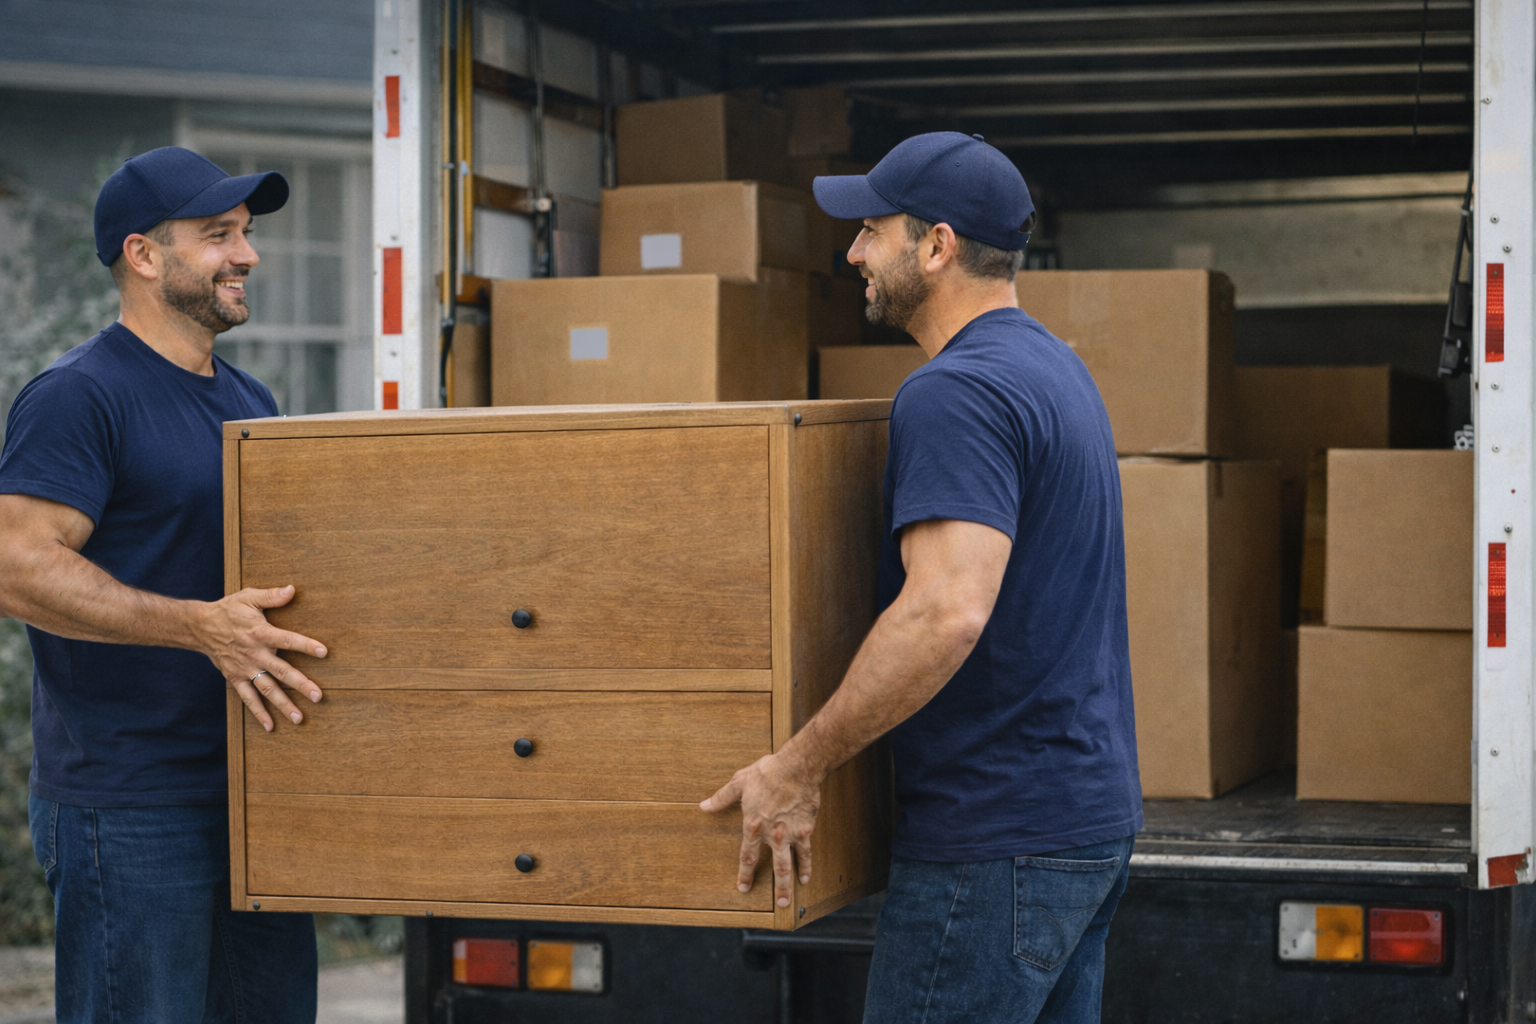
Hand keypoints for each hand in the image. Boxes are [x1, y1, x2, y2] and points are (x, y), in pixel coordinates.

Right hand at [199, 585, 326, 731]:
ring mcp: (245, 669)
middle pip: (281, 671)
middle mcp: (254, 654)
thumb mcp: (249, 597)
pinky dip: (258, 713)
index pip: (287, 639)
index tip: (324, 652)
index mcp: (260, 633)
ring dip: (283, 704)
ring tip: (299, 718)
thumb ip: (271, 596)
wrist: (199, 626)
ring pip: (267, 689)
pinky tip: (271, 726)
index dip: (305, 645)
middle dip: (300, 684)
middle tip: (318, 696)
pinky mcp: (236, 678)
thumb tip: (292, 590)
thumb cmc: (229, 610)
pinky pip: (248, 698)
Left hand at [701, 752, 820, 907]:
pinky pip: (807, 851)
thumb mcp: (739, 783)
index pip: (747, 856)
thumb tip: (704, 806)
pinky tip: (806, 876)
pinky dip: (807, 865)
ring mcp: (789, 834)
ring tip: (789, 900)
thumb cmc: (767, 773)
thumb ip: (722, 798)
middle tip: (778, 904)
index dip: (745, 873)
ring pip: (789, 865)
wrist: (796, 768)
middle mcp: (771, 835)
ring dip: (789, 884)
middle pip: (773, 868)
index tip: (743, 887)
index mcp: (753, 825)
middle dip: (775, 889)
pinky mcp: (804, 829)